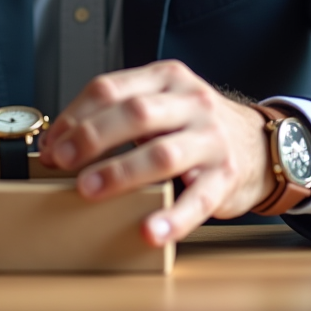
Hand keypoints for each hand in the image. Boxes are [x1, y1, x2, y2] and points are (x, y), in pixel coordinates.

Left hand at [38, 60, 273, 245]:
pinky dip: (172, 217)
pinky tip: (149, 231)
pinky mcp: (226, 176)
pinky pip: (198, 199)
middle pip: (135, 114)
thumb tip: (58, 143)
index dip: (75, 115)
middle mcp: (191, 102)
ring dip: (120, 172)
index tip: (51, 143)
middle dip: (91, 138)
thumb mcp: (161, 104)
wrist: (258, 145)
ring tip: (89, 190)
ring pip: (162, 153)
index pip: (111, 88)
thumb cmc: (194, 126)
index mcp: (166, 79)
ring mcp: (211, 139)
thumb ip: (117, 115)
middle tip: (61, 161)